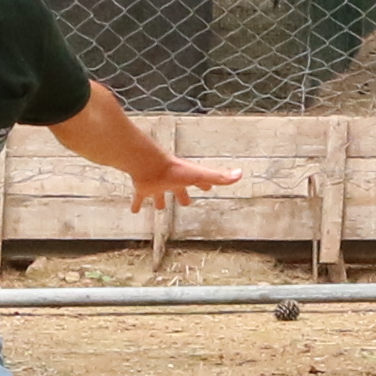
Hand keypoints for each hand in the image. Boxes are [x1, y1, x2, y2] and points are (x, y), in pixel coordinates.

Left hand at [122, 143, 236, 214]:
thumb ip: (219, 177)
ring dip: (159, 200)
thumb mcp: (200, 175)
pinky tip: (134, 211)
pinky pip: (139, 198)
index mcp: (185, 179)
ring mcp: (156, 185)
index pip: (197, 182)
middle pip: (178, 190)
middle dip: (181, 195)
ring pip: (158, 194)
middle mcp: (170, 182)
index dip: (203, 185)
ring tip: (159, 208)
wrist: (148, 164)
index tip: (207, 189)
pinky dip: (137, 204)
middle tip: (185, 203)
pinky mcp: (142, 189)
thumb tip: (240, 174)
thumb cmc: (174, 169)